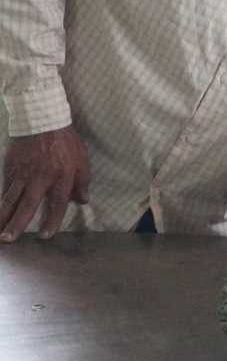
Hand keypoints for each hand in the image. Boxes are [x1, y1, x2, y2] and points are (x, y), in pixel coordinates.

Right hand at [0, 125, 89, 241]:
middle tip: (8, 239)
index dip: (52, 221)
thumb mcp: (82, 159)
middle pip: (27, 205)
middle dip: (17, 224)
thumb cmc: (66, 141)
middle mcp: (40, 178)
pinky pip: (5, 187)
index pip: (57, 204)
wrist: (42, 121)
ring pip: (10, 198)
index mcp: (62, 177)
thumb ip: (83, 181)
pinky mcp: (11, 168)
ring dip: (3, 216)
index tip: (45, 236)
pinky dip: (0, 201)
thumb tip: (83, 200)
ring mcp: (23, 173)